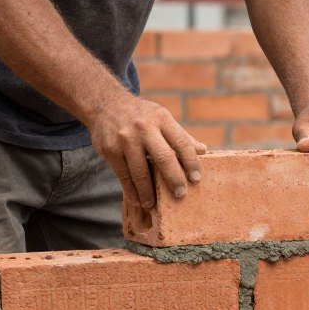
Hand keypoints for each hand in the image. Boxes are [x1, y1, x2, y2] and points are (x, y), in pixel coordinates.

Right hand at [88, 94, 204, 209]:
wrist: (105, 104)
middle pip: (163, 158)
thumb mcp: (162, 117)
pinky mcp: (110, 150)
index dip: (191, 162)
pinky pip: (123, 175)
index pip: (181, 143)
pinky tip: (138, 201)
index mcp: (161, 119)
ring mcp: (125, 139)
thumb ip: (181, 136)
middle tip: (181, 194)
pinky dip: (131, 191)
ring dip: (149, 192)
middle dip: (174, 179)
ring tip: (155, 206)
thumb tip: (204, 151)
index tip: (196, 179)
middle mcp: (143, 128)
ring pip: (140, 171)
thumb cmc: (141, 115)